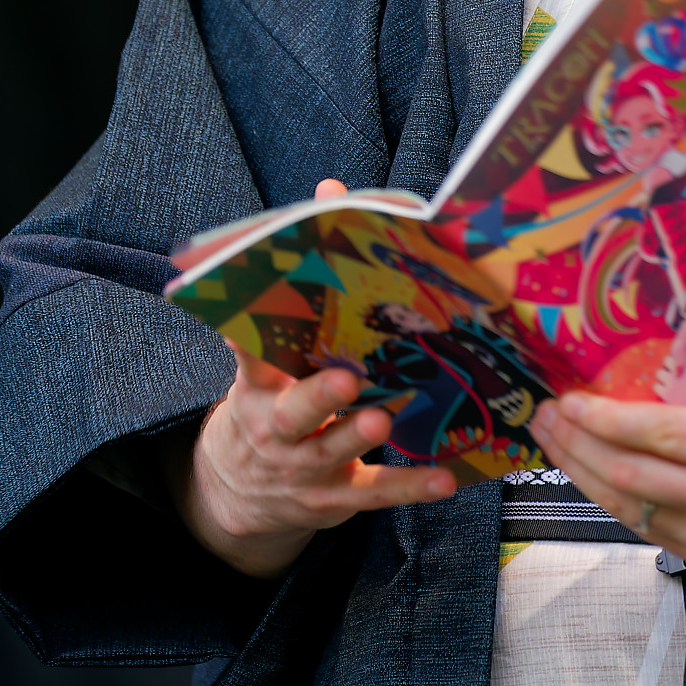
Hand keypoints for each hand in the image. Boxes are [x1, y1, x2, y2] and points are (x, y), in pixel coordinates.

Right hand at [168, 176, 454, 575]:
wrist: (240, 490)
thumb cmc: (269, 401)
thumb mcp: (266, 360)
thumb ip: (300, 283)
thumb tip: (330, 188)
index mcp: (258, 389)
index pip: (251, 358)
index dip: (253, 339)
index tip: (260, 317)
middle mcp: (279, 430)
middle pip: (295, 414)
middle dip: (318, 397)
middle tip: (344, 378)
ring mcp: (308, 467)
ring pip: (335, 451)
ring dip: (358, 433)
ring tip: (382, 416)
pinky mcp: (338, 497)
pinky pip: (377, 492)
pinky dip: (410, 487)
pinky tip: (445, 480)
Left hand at [531, 386, 685, 568]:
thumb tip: (636, 351)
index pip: (660, 434)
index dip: (604, 418)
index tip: (571, 396)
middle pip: (631, 475)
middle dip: (577, 444)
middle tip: (547, 413)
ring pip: (628, 507)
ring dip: (581, 472)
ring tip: (554, 439)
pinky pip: (644, 525)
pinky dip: (609, 495)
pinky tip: (587, 469)